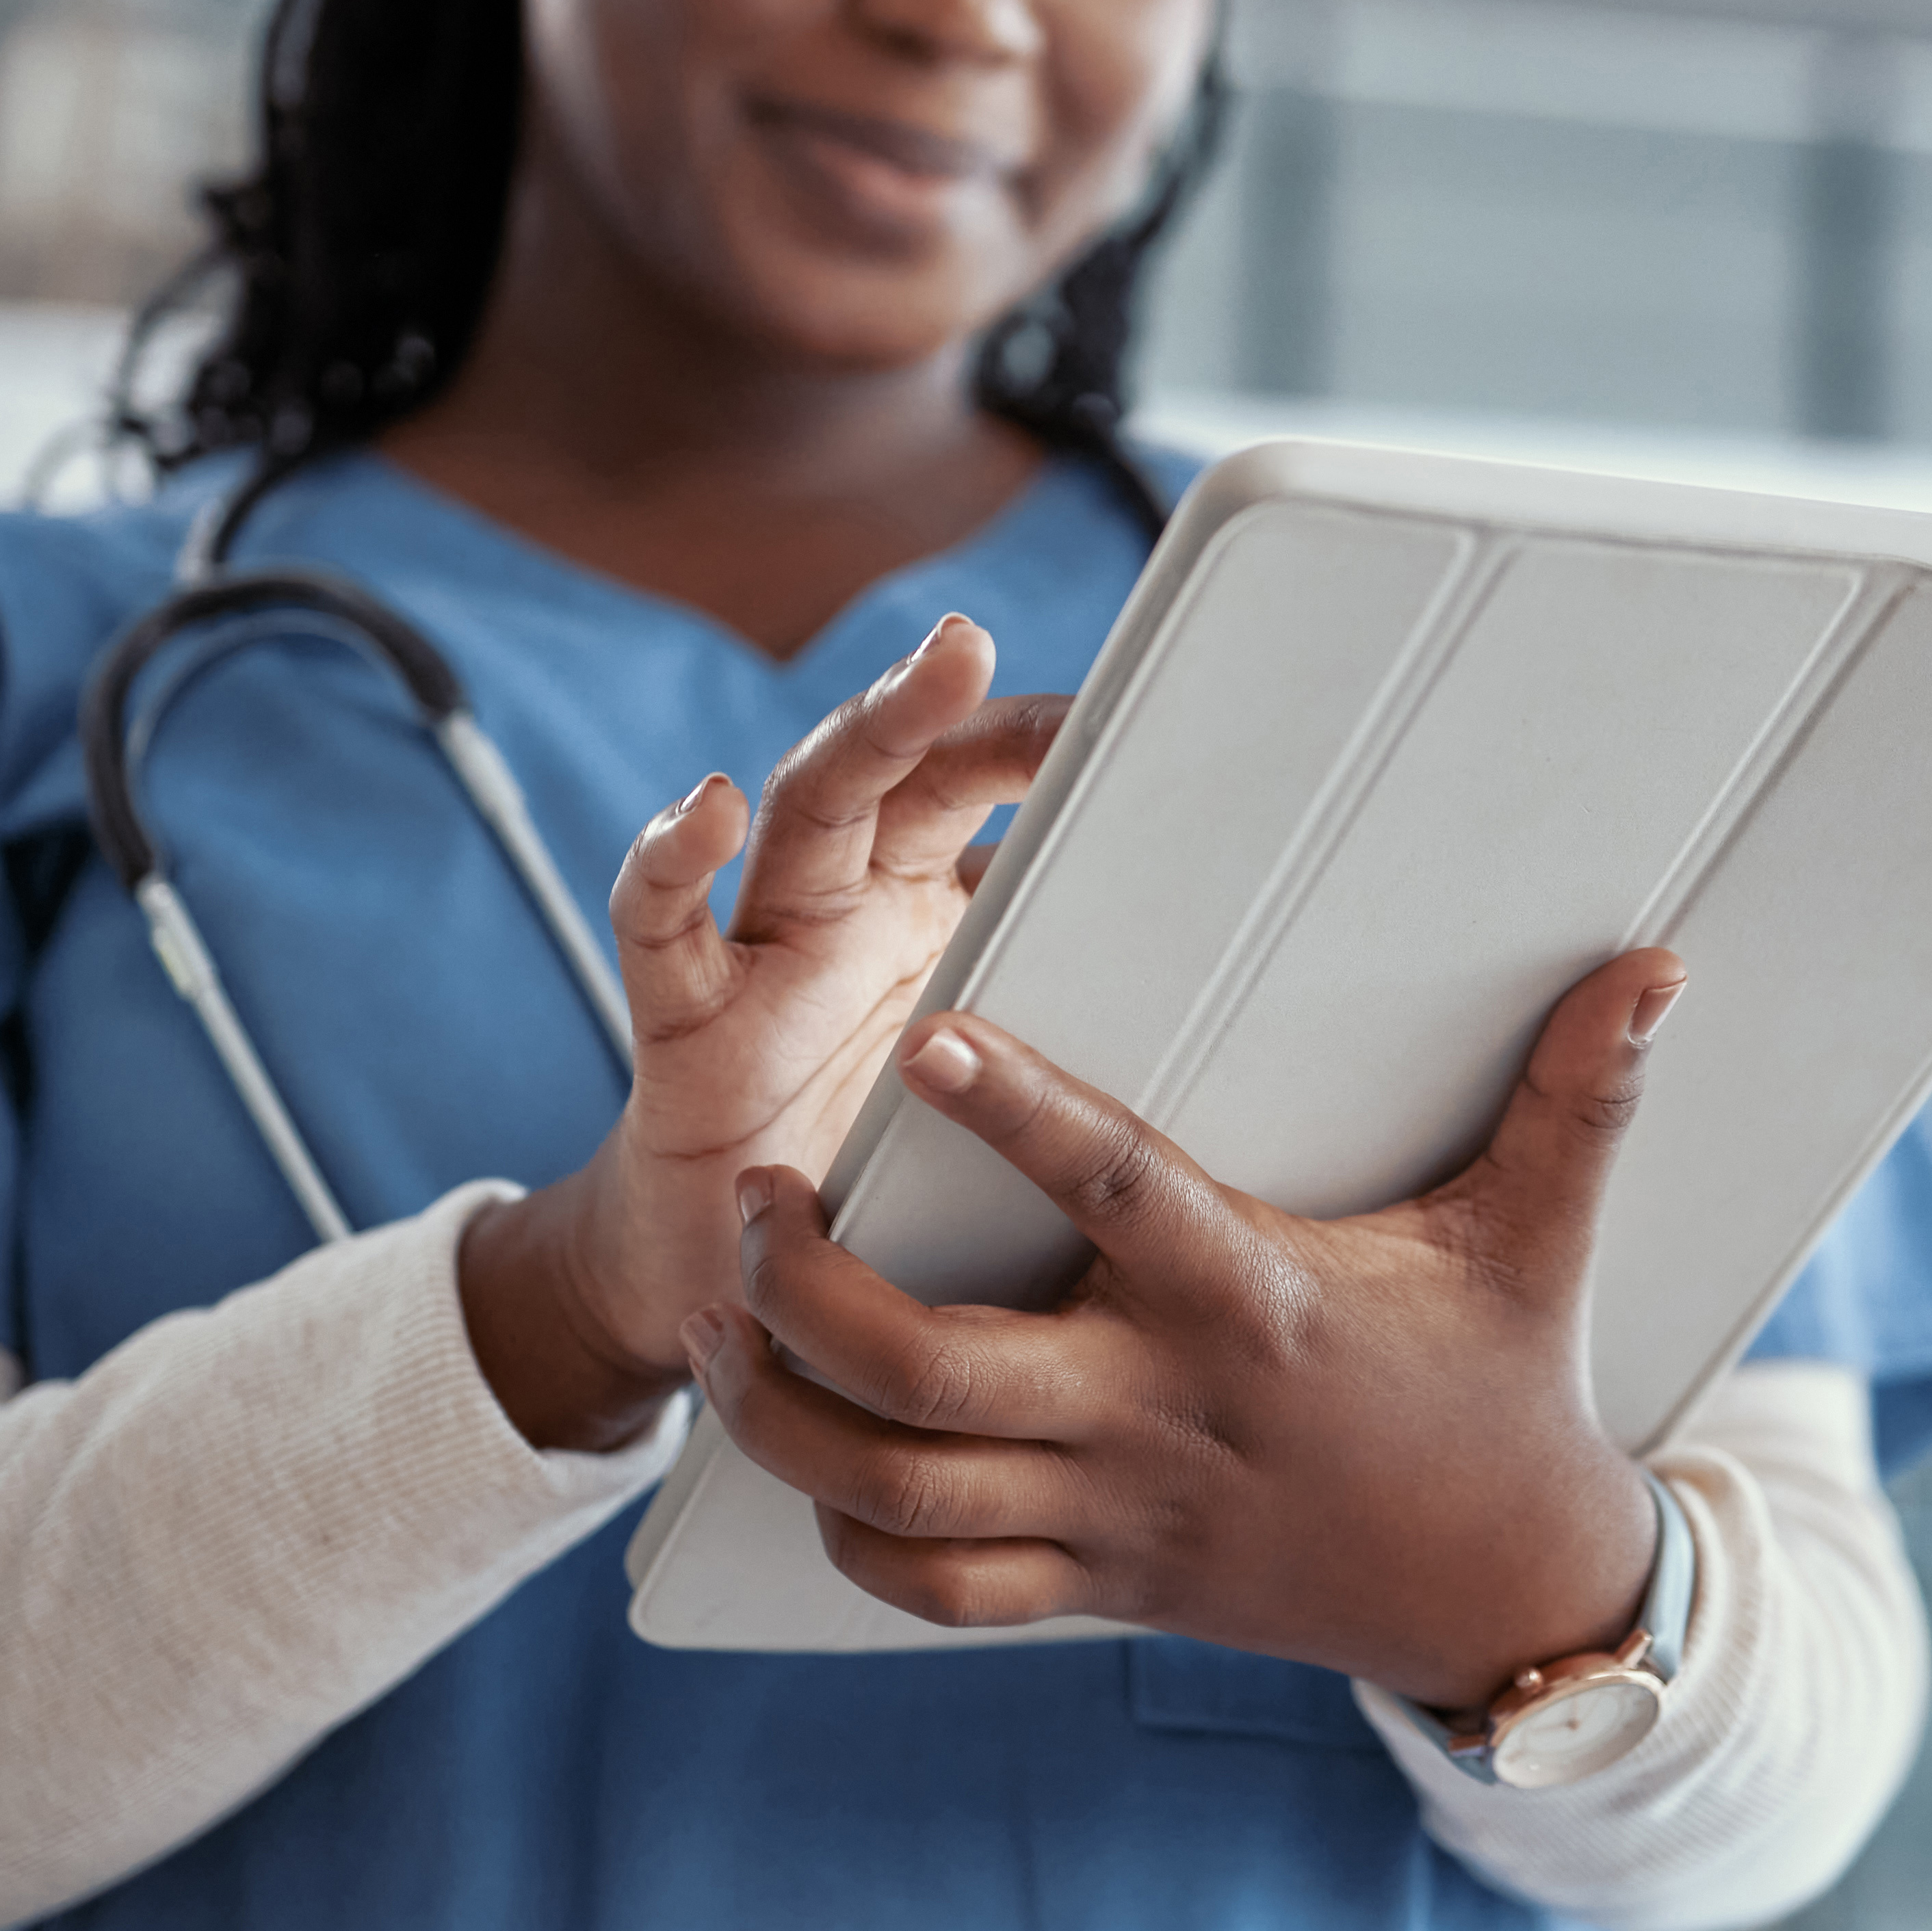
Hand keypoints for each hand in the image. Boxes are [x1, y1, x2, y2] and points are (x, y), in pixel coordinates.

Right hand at [460, 615, 1060, 1450]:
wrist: (752, 1288)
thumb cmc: (887, 1175)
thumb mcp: (1008, 1088)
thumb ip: (1084, 1024)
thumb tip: (1266, 998)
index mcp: (929, 907)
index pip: (987, 788)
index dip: (1048, 743)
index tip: (1138, 707)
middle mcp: (849, 905)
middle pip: (902, 768)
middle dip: (949, 700)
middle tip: (991, 642)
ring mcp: (767, 953)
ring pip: (808, 809)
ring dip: (867, 731)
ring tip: (926, 672)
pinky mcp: (688, 1025)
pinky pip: (665, 931)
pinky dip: (673, 863)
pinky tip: (707, 811)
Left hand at [682, 946, 1691, 1710]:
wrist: (1504, 1597)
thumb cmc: (1506, 1386)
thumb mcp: (1537, 1238)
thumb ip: (1579, 1097)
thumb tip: (1660, 961)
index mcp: (1255, 1305)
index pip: (1119, 1194)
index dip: (1021, 1116)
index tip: (928, 1033)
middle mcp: (1164, 1417)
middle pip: (943, 1378)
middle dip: (818, 1299)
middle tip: (755, 1198)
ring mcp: (1118, 1519)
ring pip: (903, 1494)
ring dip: (785, 1415)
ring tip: (717, 1313)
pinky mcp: (1096, 1591)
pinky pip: (934, 1590)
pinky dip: (846, 1532)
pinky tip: (792, 1442)